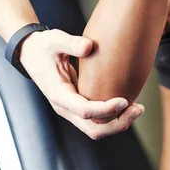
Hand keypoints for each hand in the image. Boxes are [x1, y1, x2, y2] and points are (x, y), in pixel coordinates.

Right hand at [18, 29, 144, 139]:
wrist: (30, 52)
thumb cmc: (43, 46)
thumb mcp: (54, 40)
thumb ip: (71, 43)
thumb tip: (89, 46)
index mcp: (58, 94)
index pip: (84, 110)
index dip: (106, 108)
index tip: (124, 100)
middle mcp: (64, 107)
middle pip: (92, 128)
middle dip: (117, 123)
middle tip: (138, 109)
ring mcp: (70, 109)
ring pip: (95, 128)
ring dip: (118, 123)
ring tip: (138, 109)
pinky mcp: (77, 106)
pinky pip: (96, 120)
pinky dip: (112, 117)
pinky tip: (127, 104)